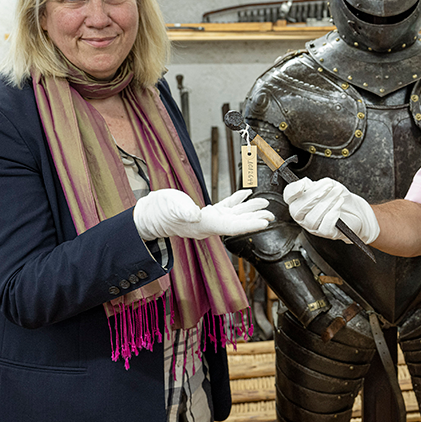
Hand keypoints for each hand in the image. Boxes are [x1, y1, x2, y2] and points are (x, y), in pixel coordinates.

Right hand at [134, 189, 272, 240]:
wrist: (148, 215)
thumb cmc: (158, 211)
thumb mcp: (170, 206)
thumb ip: (183, 210)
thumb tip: (195, 214)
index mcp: (204, 224)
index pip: (232, 227)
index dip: (249, 224)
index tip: (264, 223)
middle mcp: (210, 225)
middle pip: (237, 223)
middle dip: (255, 218)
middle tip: (272, 214)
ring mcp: (208, 219)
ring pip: (234, 215)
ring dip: (249, 209)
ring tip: (264, 204)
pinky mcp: (205, 213)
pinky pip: (225, 207)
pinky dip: (236, 201)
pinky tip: (245, 194)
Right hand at [283, 178, 378, 243]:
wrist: (356, 211)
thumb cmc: (339, 198)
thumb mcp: (327, 185)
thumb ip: (314, 184)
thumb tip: (305, 183)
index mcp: (299, 202)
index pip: (288, 197)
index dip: (293, 191)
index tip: (303, 184)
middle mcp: (303, 217)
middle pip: (297, 209)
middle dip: (314, 195)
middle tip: (328, 186)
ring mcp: (313, 227)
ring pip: (312, 218)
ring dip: (327, 202)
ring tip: (337, 193)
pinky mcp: (326, 233)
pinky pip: (325, 224)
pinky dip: (333, 211)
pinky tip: (339, 202)